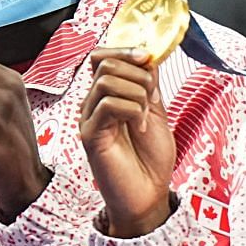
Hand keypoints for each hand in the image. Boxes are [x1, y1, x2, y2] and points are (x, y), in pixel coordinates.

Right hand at [78, 48, 177, 237]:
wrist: (148, 195)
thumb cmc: (151, 160)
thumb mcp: (156, 111)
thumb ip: (149, 84)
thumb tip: (147, 56)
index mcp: (108, 96)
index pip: (103, 57)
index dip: (126, 50)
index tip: (148, 58)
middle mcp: (93, 105)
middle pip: (106, 63)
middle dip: (138, 74)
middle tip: (151, 99)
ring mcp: (89, 119)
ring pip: (107, 80)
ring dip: (137, 94)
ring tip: (145, 117)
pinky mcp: (90, 135)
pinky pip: (108, 104)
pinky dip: (133, 111)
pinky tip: (139, 128)